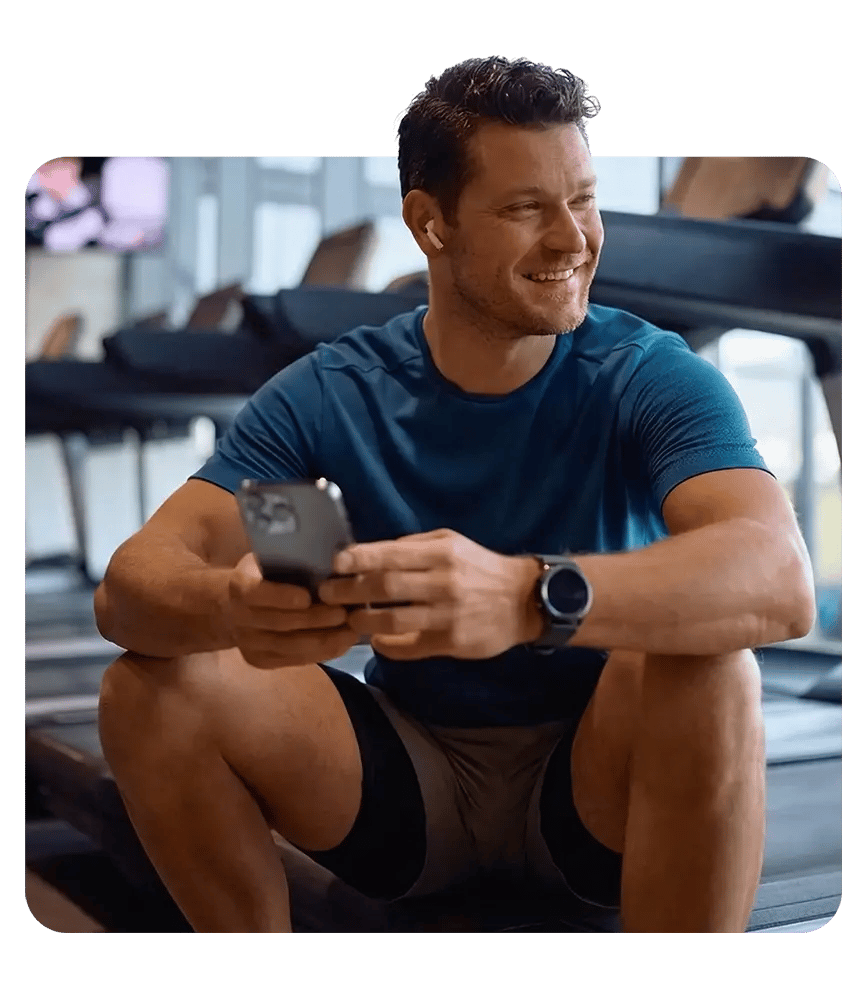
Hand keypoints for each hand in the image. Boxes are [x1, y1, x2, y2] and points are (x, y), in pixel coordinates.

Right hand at [227, 553, 360, 667]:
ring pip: (289, 646)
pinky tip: (342, 644)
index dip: (281, 597)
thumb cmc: (266, 574)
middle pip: (278, 623)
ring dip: (324, 640)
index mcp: (239, 585)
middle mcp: (239, 618)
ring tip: (351, 631)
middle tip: (345, 613)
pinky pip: (294, 660)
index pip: (256, 593)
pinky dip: (321, 653)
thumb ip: (295, 560)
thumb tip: (337, 558)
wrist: (236, 606)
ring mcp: (248, 644)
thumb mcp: (272, 558)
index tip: (307, 597)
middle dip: (314, 620)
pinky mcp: (261, 661)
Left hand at [318, 529, 542, 659]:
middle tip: (327, 593)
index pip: (391, 555)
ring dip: (363, 621)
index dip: (358, 559)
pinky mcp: (452, 642)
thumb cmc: (480, 567)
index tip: (334, 563)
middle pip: (386, 587)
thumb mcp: (451, 543)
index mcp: (441, 553)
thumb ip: (413, 546)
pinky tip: (375, 641)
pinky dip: (387, 646)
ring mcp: (448, 615)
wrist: (523, 600)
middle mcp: (443, 583)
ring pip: (394, 621)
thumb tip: (370, 553)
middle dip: (349, 590)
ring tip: (348, 618)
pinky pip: (410, 647)